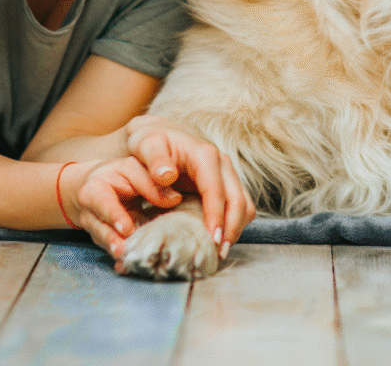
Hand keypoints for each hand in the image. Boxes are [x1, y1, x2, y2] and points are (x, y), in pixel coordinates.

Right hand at [68, 156, 187, 260]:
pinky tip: (126, 265)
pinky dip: (119, 257)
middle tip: (124, 250)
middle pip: (100, 227)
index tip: (126, 229)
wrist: (100, 186)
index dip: (116, 216)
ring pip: (104, 241)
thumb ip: (151, 182)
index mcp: (95, 188)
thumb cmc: (121, 174)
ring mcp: (94, 227)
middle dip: (112, 239)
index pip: (105, 203)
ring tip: (126, 258)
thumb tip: (174, 199)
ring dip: (116, 250)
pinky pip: (110, 248)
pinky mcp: (102, 239)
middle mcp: (90, 211)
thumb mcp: (135, 169)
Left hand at [124, 115, 255, 256]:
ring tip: (219, 252)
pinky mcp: (225, 185)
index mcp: (205, 155)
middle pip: (238, 199)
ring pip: (243, 204)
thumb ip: (155, 158)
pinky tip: (219, 239)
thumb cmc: (150, 142)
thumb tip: (167, 175)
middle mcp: (221, 163)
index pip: (217, 189)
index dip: (217, 215)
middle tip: (218, 254)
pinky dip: (233, 224)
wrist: (159, 136)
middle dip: (231, 228)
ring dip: (236, 229)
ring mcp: (226, 174)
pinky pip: (239, 207)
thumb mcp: (146, 144)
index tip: (213, 239)